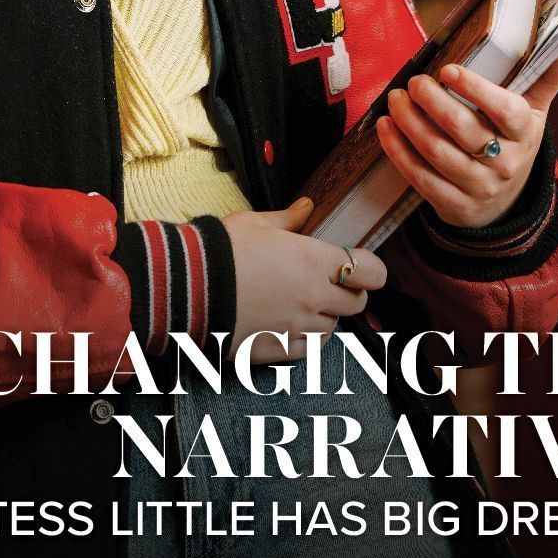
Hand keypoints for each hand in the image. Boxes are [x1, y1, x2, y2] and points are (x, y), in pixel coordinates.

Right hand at [221, 198, 385, 361]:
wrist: (186, 287)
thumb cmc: (220, 250)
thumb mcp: (254, 223)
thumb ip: (288, 219)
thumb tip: (306, 207)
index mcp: (312, 260)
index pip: (371, 272)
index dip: (370, 268)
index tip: (361, 266)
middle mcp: (313, 296)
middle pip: (356, 302)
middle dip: (348, 291)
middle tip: (327, 281)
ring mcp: (298, 327)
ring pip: (333, 326)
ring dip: (324, 314)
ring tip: (300, 301)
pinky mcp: (280, 349)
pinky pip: (310, 349)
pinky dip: (307, 338)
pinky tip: (290, 324)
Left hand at [374, 37, 557, 227]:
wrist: (505, 202)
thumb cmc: (513, 140)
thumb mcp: (534, 110)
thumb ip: (549, 75)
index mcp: (524, 132)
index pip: (504, 110)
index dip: (476, 90)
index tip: (448, 70)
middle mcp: (505, 161)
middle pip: (464, 130)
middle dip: (433, 102)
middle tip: (414, 82)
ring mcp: (478, 186)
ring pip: (438, 153)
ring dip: (410, 123)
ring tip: (395, 99)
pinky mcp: (453, 204)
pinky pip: (420, 177)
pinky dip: (398, 151)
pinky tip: (385, 127)